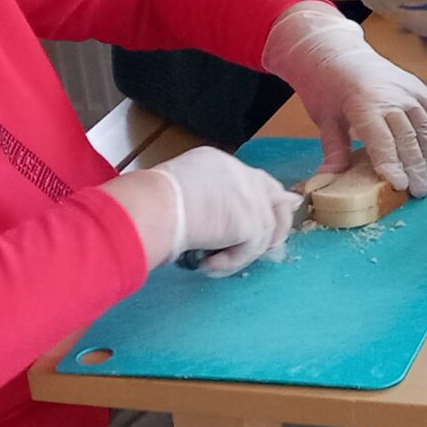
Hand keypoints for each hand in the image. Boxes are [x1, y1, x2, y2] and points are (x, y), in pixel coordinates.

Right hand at [154, 145, 298, 276]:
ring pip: (263, 230)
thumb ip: (203, 199)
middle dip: (276, 222)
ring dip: (240, 251)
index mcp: (219, 162)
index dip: (258, 202)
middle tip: (264, 248)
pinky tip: (208, 264)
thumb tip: (215, 223)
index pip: (251, 180)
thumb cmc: (150, 202)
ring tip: (213, 262)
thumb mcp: (178, 191)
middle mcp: (241, 173)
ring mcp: (251, 196)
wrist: (154, 207)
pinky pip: (251, 249)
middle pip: (275, 196)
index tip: (256, 222)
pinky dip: (231, 262)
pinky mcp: (252, 221)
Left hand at [262, 2, 426, 195]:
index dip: (392, 165)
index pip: (382, 140)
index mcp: (364, 103)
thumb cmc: (327, 86)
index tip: (400, 186)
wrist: (337, 52)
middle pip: (409, 137)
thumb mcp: (323, 118)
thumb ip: (333, 150)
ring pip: (426, 128)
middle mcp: (391, 96)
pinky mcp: (418, 88)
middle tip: (420, 192)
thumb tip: (329, 180)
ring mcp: (408, 91)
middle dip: (416, 168)